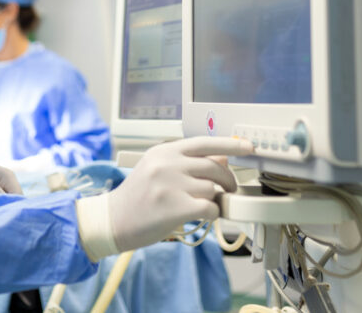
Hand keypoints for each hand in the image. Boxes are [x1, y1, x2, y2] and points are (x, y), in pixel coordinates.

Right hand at [76, 136, 252, 259]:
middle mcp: (167, 164)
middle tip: (228, 190)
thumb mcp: (157, 169)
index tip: (248, 147)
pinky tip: (203, 216)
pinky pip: (210, 207)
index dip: (230, 145)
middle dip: (228, 181)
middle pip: (214, 167)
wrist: (113, 220)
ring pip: (213, 189)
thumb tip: (221, 160)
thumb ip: (186, 162)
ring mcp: (171, 185)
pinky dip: (212, 213)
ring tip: (204, 206)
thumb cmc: (137, 197)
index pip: (204, 142)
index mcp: (164, 150)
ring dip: (216, 200)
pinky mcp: (175, 207)